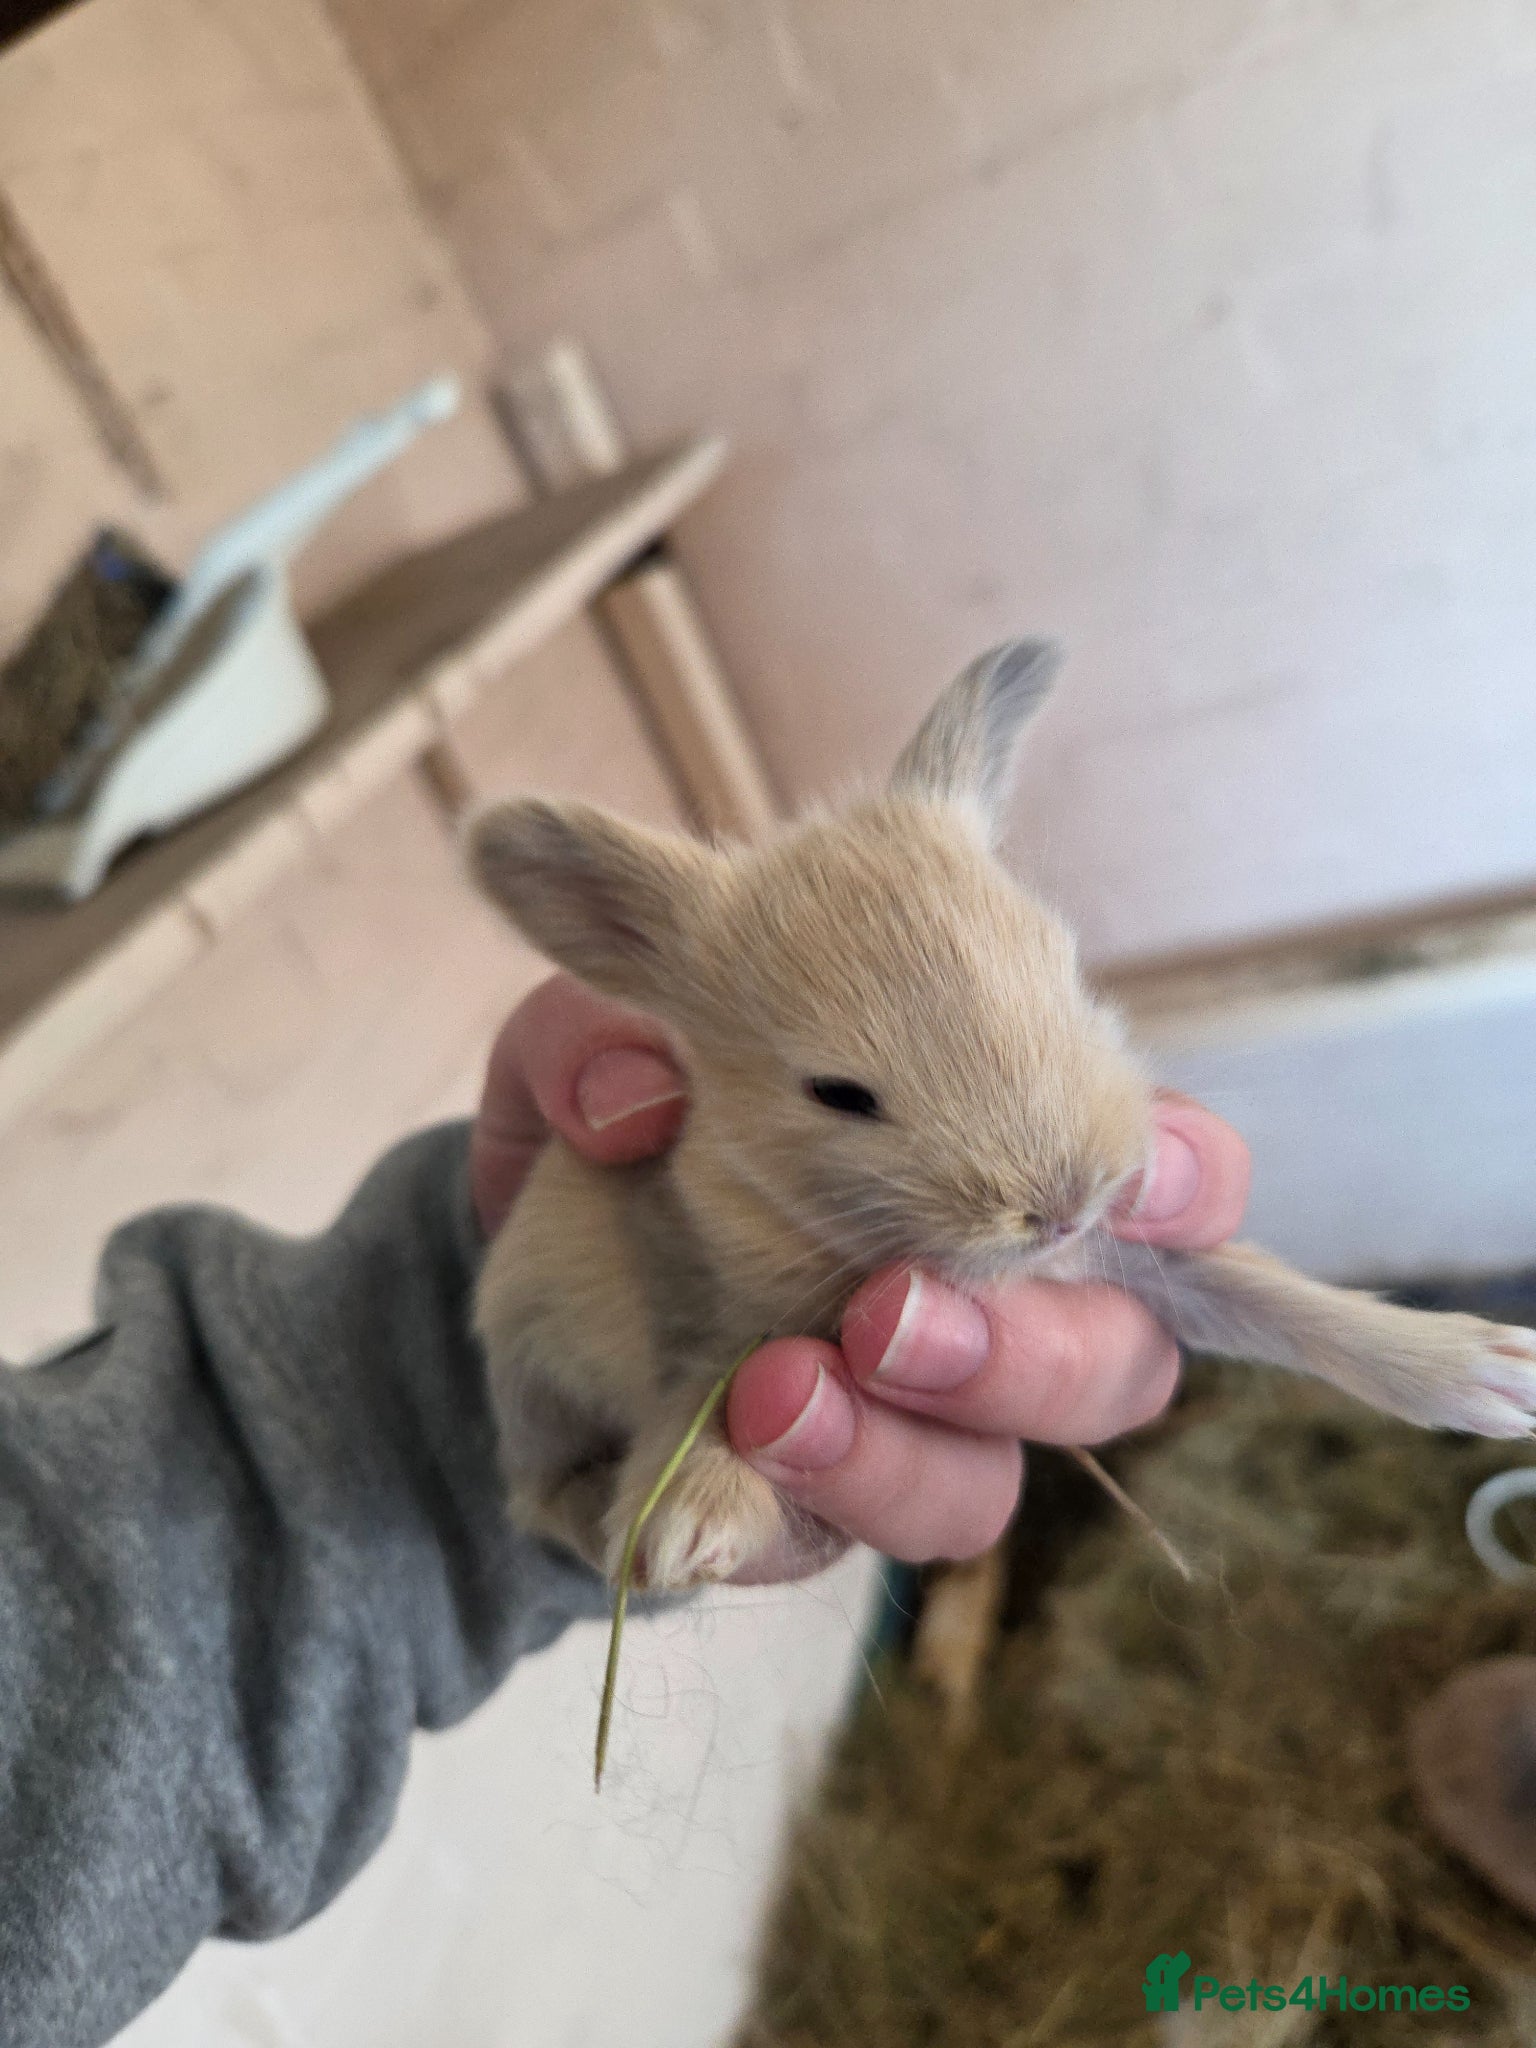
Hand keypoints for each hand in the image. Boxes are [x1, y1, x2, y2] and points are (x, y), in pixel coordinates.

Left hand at [472, 976, 1250, 1579]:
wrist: (507, 1257)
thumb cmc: (616, 1123)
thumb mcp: (591, 1049)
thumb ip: (604, 1039)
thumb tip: (629, 1106)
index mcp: (989, 1164)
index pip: (1164, 1182)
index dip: (1182, 1188)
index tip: (1134, 1183)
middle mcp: (981, 1308)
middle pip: (1111, 1369)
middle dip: (1026, 1354)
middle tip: (888, 1315)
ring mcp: (901, 1426)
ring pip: (977, 1489)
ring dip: (893, 1456)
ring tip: (771, 1393)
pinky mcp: (791, 1516)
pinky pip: (810, 1555)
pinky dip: (761, 1523)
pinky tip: (690, 1495)